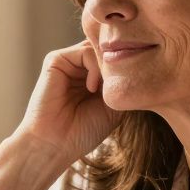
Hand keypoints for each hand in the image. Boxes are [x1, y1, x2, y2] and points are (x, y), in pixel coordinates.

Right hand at [13, 40, 122, 165]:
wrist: (55, 143)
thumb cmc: (84, 130)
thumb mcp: (114, 105)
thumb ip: (121, 81)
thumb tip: (133, 57)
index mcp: (94, 75)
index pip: (117, 56)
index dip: (129, 66)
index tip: (134, 86)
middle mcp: (81, 65)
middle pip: (109, 47)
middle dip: (119, 64)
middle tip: (120, 86)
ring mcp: (69, 61)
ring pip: (99, 47)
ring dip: (108, 67)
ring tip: (106, 91)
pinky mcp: (56, 60)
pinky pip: (85, 51)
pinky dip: (95, 67)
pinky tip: (92, 88)